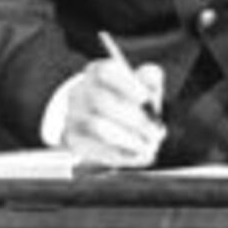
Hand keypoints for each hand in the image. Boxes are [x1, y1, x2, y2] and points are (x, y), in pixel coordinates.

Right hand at [48, 56, 164, 168]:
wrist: (98, 121)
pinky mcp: (72, 139)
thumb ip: (149, 79)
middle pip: (101, 100)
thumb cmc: (125, 101)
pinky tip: (137, 156)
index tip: (145, 99)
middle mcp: (79, 91)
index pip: (105, 71)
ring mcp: (72, 115)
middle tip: (155, 133)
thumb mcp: (141, 87)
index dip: (126, 84)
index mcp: (96, 72)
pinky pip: (93, 148)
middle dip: (133, 119)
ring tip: (148, 147)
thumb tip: (152, 75)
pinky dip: (119, 154)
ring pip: (96, 126)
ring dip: (128, 138)